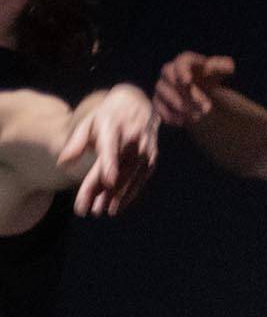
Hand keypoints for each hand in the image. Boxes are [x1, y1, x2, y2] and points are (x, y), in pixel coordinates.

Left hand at [57, 84, 158, 216]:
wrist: (137, 104)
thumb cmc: (106, 116)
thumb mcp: (88, 123)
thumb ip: (75, 143)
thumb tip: (62, 164)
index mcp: (113, 127)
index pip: (111, 149)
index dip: (110, 165)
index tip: (109, 182)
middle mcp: (133, 139)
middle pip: (119, 169)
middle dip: (105, 191)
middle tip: (91, 210)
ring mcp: (146, 150)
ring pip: (131, 178)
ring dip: (118, 197)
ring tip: (103, 212)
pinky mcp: (152, 159)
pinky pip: (140, 180)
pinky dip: (130, 193)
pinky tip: (118, 205)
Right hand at [153, 51, 236, 126]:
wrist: (203, 93)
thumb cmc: (211, 79)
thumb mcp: (222, 72)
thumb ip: (223, 66)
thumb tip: (210, 66)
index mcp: (186, 62)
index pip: (181, 63)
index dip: (182, 71)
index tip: (187, 82)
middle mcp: (170, 71)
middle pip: (170, 77)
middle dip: (186, 92)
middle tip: (205, 107)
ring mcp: (162, 86)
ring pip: (163, 93)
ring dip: (179, 105)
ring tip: (197, 116)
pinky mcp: (158, 101)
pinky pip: (158, 107)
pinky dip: (169, 115)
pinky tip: (182, 122)